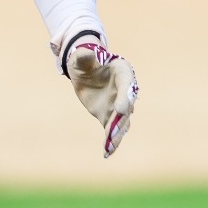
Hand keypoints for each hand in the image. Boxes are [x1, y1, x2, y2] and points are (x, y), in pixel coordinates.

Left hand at [63, 34, 138, 157]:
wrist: (85, 71)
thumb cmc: (85, 61)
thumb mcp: (81, 59)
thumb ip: (83, 58)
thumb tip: (83, 54)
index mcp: (122, 72)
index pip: (126, 85)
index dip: (124, 98)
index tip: (120, 109)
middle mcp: (125, 91)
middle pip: (126, 107)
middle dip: (121, 119)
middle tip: (115, 130)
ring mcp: (118, 105)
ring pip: (122, 122)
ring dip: (117, 134)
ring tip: (111, 146)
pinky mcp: (109, 116)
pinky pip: (112, 130)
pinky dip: (111, 142)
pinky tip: (107, 153)